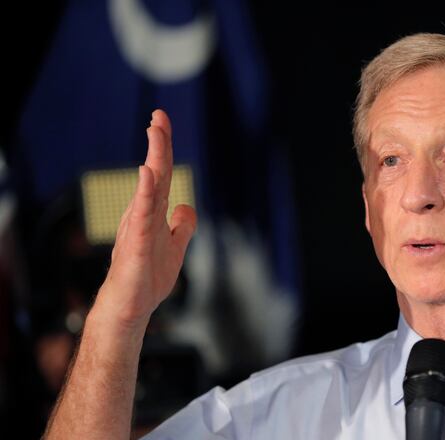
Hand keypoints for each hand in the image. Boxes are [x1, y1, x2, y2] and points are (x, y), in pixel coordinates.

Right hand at [94, 110, 196, 328]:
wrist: (131, 306)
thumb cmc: (148, 278)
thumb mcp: (176, 247)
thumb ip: (183, 227)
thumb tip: (187, 207)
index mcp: (154, 213)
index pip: (161, 175)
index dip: (163, 149)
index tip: (162, 122)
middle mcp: (144, 214)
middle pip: (155, 173)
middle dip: (159, 143)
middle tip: (159, 115)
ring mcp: (140, 227)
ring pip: (149, 187)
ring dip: (154, 158)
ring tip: (155, 131)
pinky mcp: (138, 243)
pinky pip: (143, 214)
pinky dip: (145, 192)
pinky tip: (148, 172)